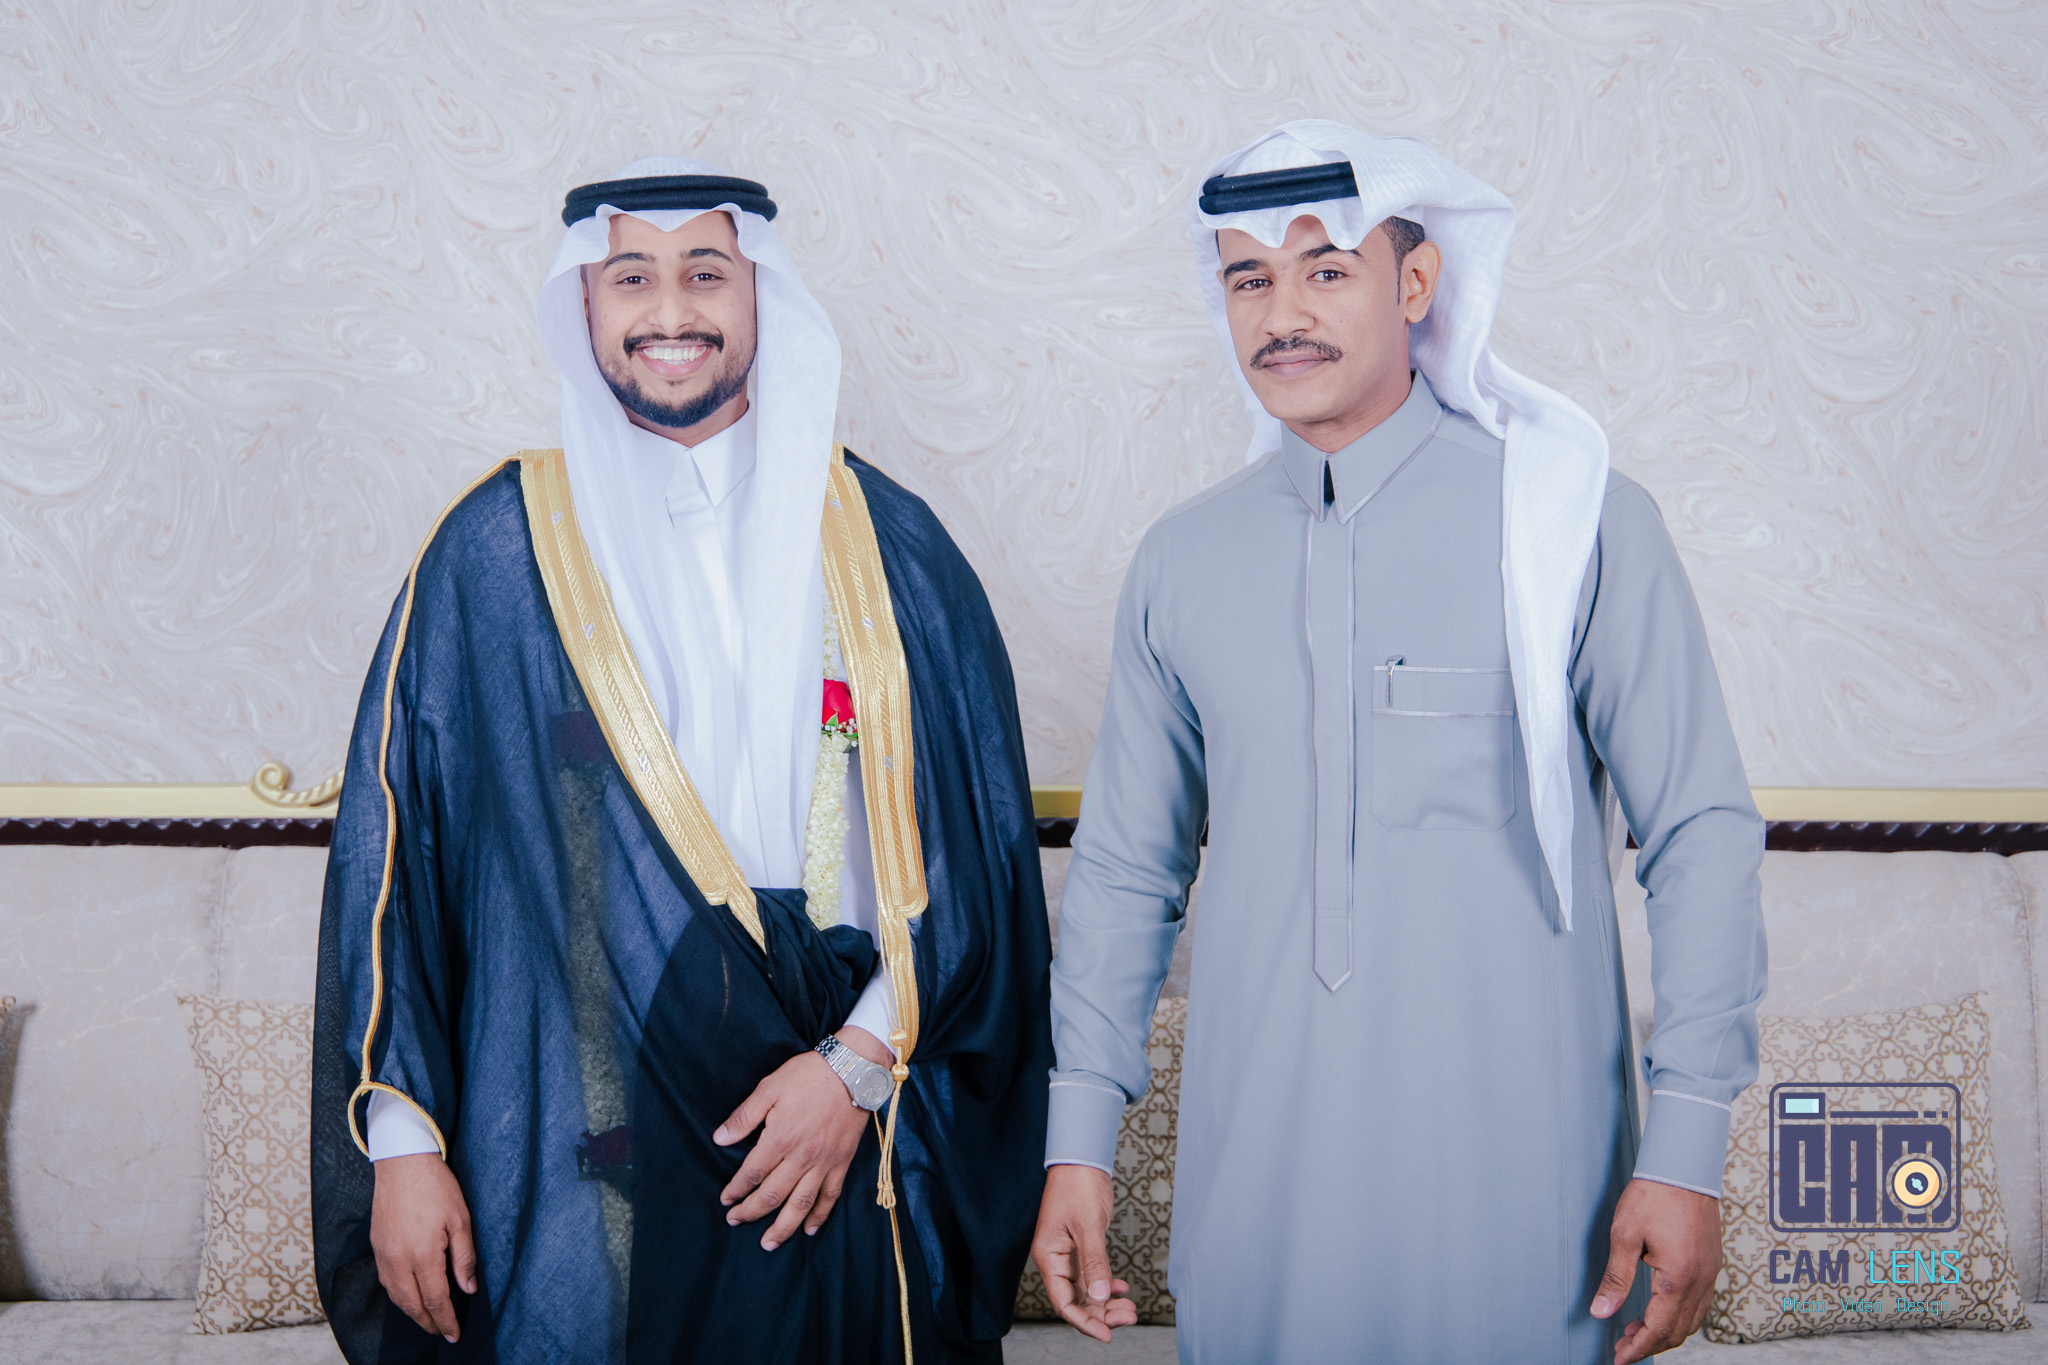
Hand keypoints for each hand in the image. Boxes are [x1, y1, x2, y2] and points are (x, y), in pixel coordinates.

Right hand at [370, 1152, 476, 1342]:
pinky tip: (410, 1296)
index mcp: (423, 1254)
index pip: (436, 1300)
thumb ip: (465, 1257)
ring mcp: (384, 1254)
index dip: (446, 1320)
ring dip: (412, 1312)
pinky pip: (387, 1281)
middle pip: (412, 1304)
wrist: (402, 1163)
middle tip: (443, 1332)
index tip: (455, 1334)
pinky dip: (399, 1295)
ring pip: (396, 1296)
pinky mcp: (377, 1246)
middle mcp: (399, 1260)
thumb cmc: (437, 1187)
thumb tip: (469, 1289)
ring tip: (429, 1319)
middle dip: (428, 1322)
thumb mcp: (461, 1219)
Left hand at [713, 1026, 889, 1249]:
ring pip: (800, 1204)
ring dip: (782, 1227)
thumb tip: (719, 1139)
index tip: (726, 1199)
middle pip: (772, 1195)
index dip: (736, 1189)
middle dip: (750, 1212)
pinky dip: (820, 1216)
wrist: (853, 1071)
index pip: (751, 1173)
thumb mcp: (769, 1087)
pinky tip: (809, 1229)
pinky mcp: (841, 1163)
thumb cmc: (808, 1075)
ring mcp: (823, 1163)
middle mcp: (801, 1157)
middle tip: (735, 1221)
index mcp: (780, 1138)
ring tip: (768, 1243)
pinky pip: (830, 1196)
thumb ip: (744, 1117)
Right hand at [1031, 1163, 1135, 1341]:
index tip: (1107, 1334)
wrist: (1081, 1159)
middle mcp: (1056, 1259)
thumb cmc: (1077, 1186)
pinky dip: (1108, 1284)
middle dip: (1102, 1314)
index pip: (1064, 1302)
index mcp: (1049, 1256)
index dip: (1084, 1322)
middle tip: (1129, 1317)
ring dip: (1107, 1302)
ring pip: (1087, 1290)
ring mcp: (1068, 1254)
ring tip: (1131, 1308)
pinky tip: (1123, 1288)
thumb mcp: (1088, 1225)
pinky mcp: (1080, 1247)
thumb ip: (1094, 1262)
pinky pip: (1092, 1275)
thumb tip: (1100, 1296)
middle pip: (1076, 1300)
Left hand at [1591, 1177, 1721, 1362]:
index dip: (1638, 1349)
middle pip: (1678, 1331)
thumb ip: (1616, 1279)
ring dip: (1665, 1332)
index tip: (1618, 1359)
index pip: (1659, 1329)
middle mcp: (1700, 1281)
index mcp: (1678, 1278)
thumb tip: (1601, 1312)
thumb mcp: (1625, 1236)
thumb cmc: (1653, 1196)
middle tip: (1621, 1346)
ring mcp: (1709, 1273)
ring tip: (1634, 1331)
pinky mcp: (1711, 1264)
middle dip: (1650, 1344)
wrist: (1684, 1168)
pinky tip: (1658, 1309)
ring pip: (1691, 1320)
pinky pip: (1699, 1304)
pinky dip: (1678, 1316)